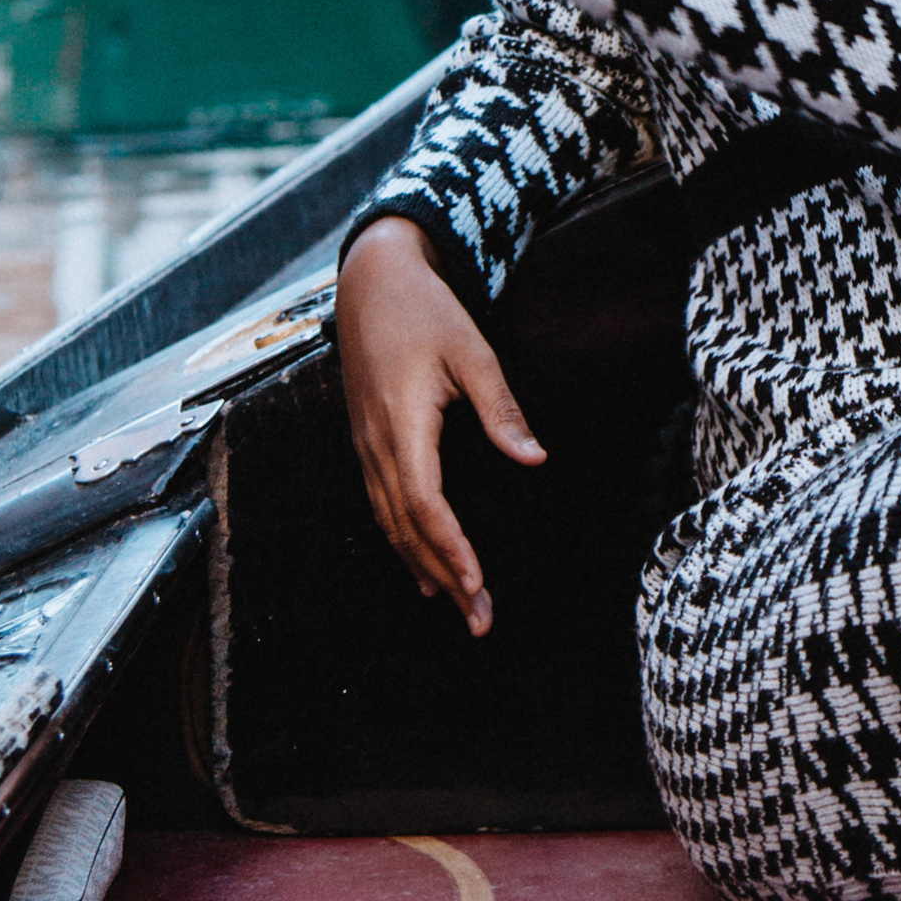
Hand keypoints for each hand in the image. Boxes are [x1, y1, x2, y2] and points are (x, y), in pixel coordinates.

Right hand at [335, 217, 542, 634]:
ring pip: (390, 523)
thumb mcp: (472, 351)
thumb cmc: (425, 310)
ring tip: (460, 608)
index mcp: (401, 423)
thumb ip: (500, 408)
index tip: (476, 581)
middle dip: (444, 576)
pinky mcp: (367, 442)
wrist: (370, 280)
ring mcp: (365, 445)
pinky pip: (381, 506)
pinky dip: (404, 542)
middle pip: (406, 527)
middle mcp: (376, 443)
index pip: (423, 501)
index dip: (448, 546)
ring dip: (424, 567)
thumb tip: (534, 459)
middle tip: (480, 620)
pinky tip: (425, 569)